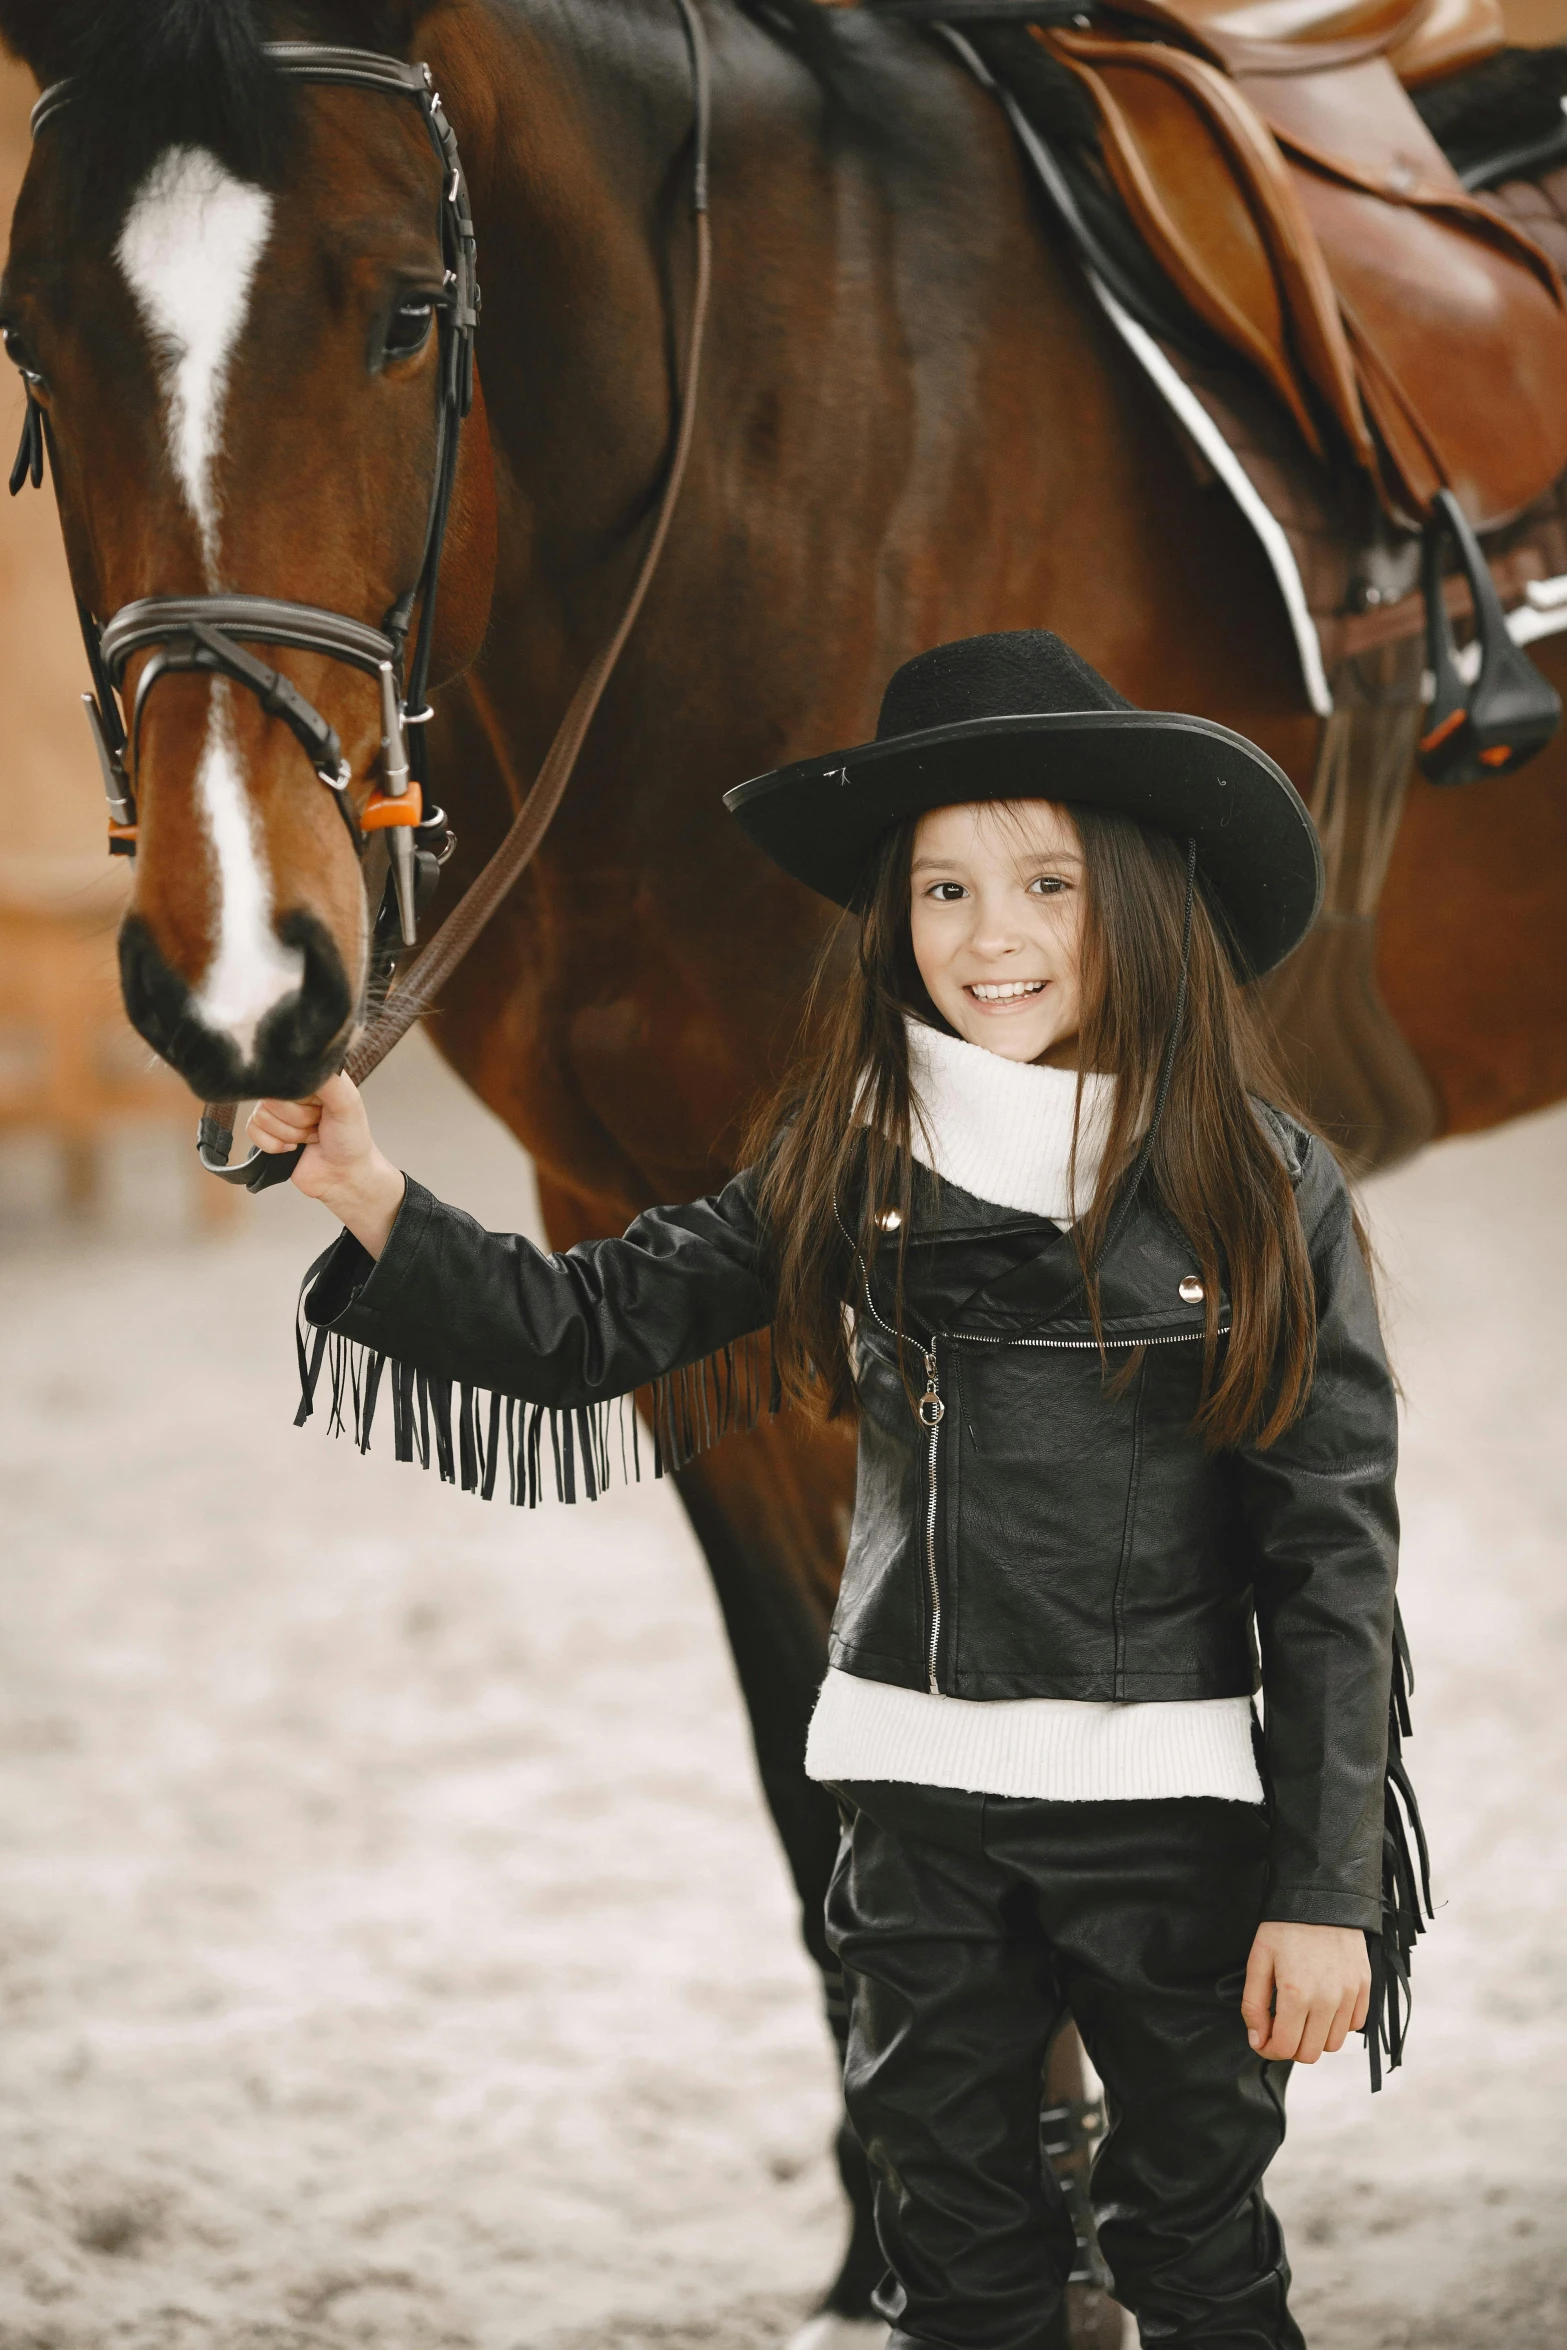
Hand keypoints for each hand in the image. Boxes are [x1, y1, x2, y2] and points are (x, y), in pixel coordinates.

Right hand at [248, 1073, 404, 1257]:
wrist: (344, 1176)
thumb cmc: (351, 1139)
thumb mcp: (348, 1104)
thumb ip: (329, 1080)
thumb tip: (305, 1061)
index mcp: (311, 1078)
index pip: (285, 1078)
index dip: (302, 1100)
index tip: (322, 1109)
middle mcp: (291, 1091)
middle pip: (270, 1100)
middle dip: (298, 1121)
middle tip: (319, 1127)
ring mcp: (277, 1111)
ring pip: (261, 1117)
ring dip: (290, 1135)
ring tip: (311, 1137)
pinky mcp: (267, 1132)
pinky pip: (252, 1131)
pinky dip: (274, 1145)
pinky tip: (293, 1148)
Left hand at [1241, 1921, 1370, 2063]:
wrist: (1322, 1898)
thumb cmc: (1286, 1927)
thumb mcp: (1258, 1960)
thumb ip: (1253, 2005)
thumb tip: (1258, 2040)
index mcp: (1295, 1994)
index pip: (1284, 2047)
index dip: (1269, 2049)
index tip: (1263, 2039)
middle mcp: (1327, 2000)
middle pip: (1310, 2054)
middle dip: (1290, 2046)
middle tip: (1280, 2027)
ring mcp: (1349, 1996)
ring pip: (1333, 2044)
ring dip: (1314, 2037)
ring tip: (1302, 2015)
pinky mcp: (1364, 1988)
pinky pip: (1353, 2026)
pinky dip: (1337, 2024)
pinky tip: (1323, 2005)